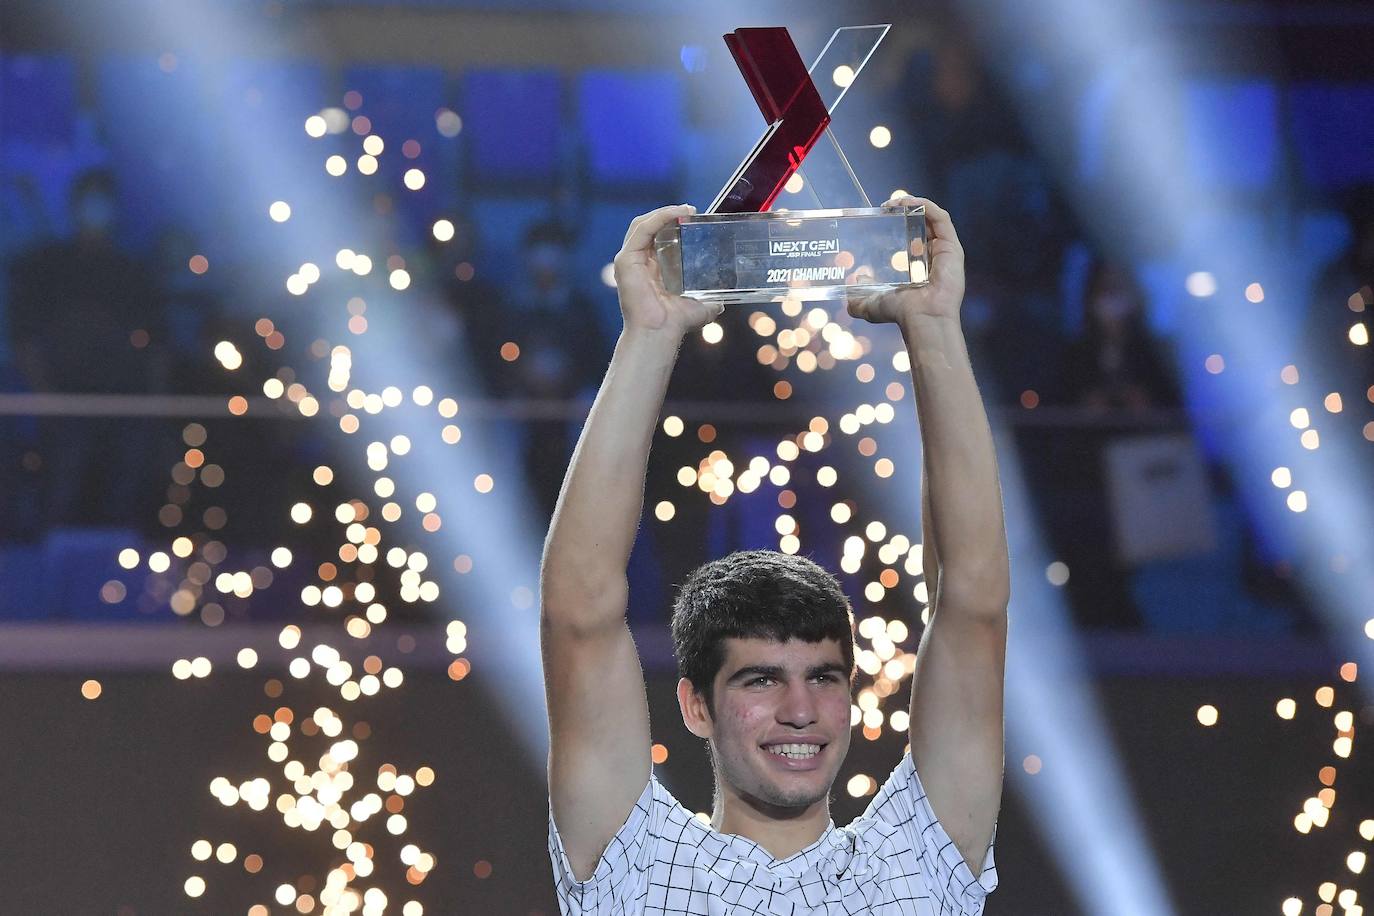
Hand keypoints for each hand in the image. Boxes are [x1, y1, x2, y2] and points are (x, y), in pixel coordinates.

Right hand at [613, 204, 722, 336]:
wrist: (660, 333)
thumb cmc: (675, 323)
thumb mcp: (699, 306)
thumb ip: (710, 301)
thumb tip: (722, 302)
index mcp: (652, 269)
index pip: (658, 237)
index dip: (674, 224)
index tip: (694, 218)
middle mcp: (639, 263)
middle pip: (650, 227)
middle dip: (669, 214)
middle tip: (691, 210)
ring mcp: (630, 260)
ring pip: (643, 224)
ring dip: (664, 212)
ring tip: (685, 209)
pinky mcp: (626, 260)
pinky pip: (642, 230)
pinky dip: (658, 218)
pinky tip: (675, 213)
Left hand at [847, 196, 964, 328]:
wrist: (922, 319)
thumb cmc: (901, 314)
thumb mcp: (872, 305)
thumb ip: (858, 299)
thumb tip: (852, 286)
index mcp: (918, 266)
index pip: (909, 237)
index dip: (896, 223)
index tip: (880, 216)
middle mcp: (932, 256)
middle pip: (921, 224)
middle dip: (905, 210)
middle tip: (886, 206)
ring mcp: (944, 251)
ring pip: (931, 218)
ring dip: (915, 204)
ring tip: (896, 200)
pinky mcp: (952, 247)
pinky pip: (942, 219)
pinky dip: (927, 206)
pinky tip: (910, 201)